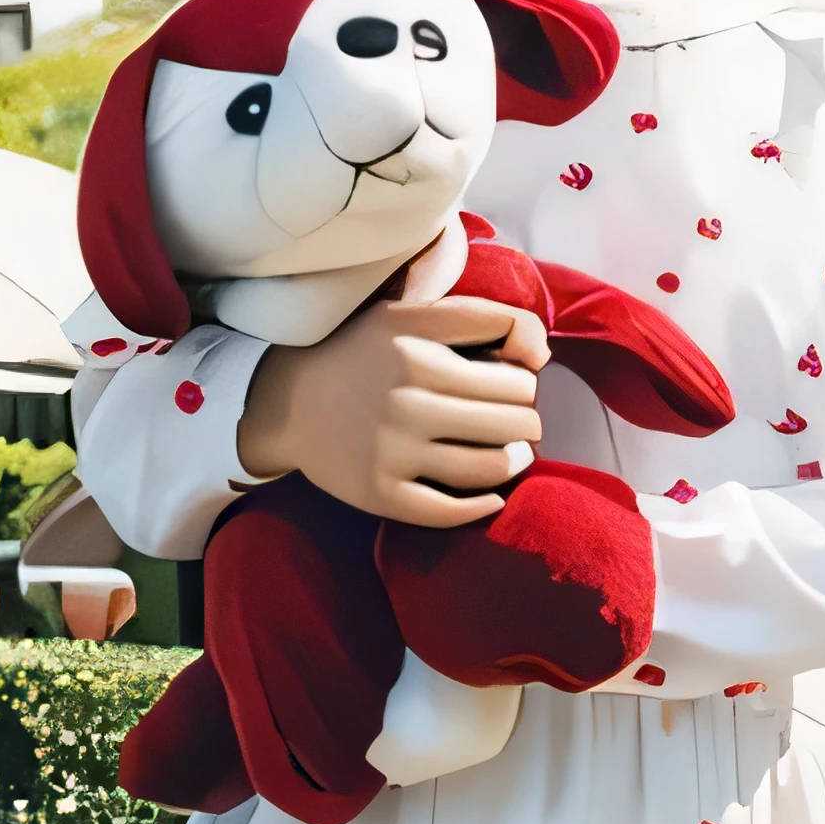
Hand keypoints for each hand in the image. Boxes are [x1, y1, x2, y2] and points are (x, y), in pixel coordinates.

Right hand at [237, 293, 546, 527]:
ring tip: (511, 451)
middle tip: (513, 418)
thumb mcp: (407, 313)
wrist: (284, 401)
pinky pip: (454, 510)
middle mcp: (407, 393)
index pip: (515, 358)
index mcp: (416, 340)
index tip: (515, 375)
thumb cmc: (361, 354)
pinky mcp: (380, 492)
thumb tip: (540, 355)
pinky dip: (485, 504)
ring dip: (516, 458)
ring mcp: (393, 447)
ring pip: (494, 463)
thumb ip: (477, 318)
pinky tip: (490, 494)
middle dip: (525, 415)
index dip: (526, 370)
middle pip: (515, 413)